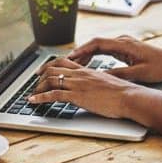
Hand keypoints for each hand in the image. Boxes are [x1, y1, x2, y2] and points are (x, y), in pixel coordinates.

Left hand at [28, 57, 146, 118]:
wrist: (128, 97)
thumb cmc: (122, 93)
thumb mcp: (106, 83)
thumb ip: (96, 82)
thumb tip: (93, 87)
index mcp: (87, 70)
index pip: (63, 62)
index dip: (50, 65)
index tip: (42, 72)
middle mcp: (79, 74)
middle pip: (53, 69)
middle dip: (40, 77)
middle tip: (34, 83)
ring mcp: (77, 84)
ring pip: (50, 80)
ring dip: (38, 88)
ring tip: (32, 94)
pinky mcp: (76, 96)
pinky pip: (53, 95)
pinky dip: (40, 97)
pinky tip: (33, 101)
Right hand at [66, 35, 161, 82]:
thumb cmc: (160, 66)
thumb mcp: (139, 73)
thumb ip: (120, 74)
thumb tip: (102, 77)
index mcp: (124, 44)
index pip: (98, 43)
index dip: (82, 50)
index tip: (71, 57)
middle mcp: (122, 41)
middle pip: (95, 44)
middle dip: (80, 52)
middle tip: (66, 63)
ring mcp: (122, 44)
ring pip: (98, 47)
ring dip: (86, 55)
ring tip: (73, 65)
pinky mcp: (124, 49)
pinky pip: (104, 50)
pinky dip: (94, 56)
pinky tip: (87, 65)